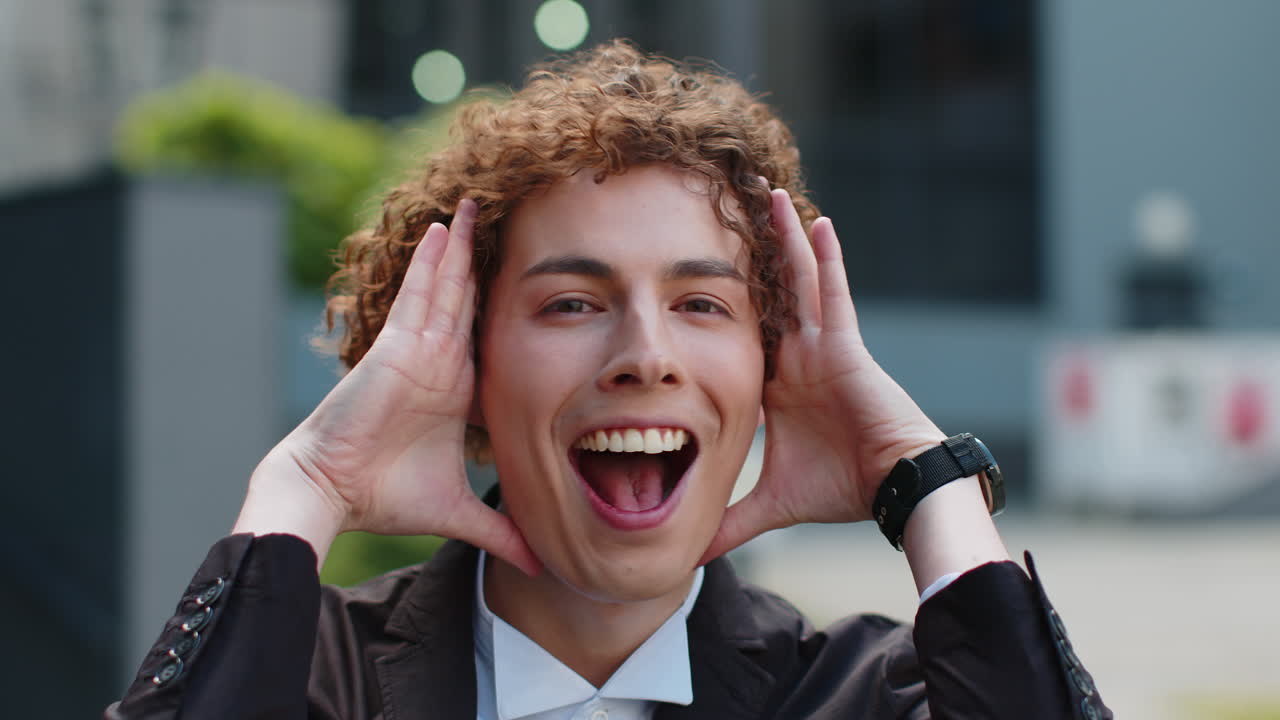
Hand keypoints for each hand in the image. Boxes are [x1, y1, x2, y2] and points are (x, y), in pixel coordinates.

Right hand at [237, 199, 539, 575]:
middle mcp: (438, 363)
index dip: (503, 306)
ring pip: (447, 289)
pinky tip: (446, 229)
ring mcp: (418, 350)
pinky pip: (420, 295)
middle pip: (467, 301)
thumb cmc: (384, 496)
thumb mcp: (457, 508)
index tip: (535, 280)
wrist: (331, 492)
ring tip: (480, 205)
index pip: (485, 337)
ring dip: (463, 249)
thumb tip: (539, 561)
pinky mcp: (398, 347)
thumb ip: (498, 530)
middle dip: (484, 262)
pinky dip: (433, 262)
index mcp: (455, 390)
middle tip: (511, 217)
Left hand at [700, 189, 946, 562]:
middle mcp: (796, 359)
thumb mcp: (771, 501)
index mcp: (776, 387)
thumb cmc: (841, 489)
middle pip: (767, 297)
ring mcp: (821, 347)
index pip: (741, 339)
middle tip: (722, 214)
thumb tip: (690, 552)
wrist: (894, 488)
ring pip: (797, 283)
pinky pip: (833, 293)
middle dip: (749, 258)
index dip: (717, 309)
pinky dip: (826, 258)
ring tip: (766, 196)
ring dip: (783, 241)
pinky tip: (816, 220)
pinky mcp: (846, 344)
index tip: (686, 280)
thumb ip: (730, 521)